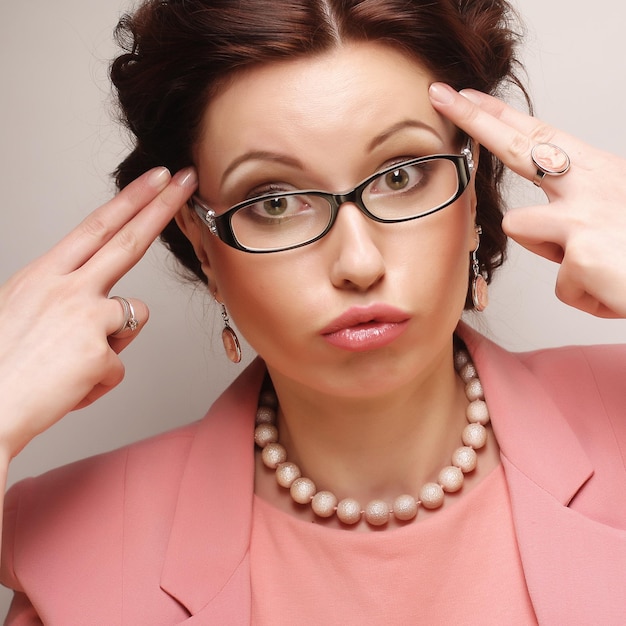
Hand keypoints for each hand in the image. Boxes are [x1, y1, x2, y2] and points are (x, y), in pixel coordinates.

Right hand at [0, 167, 197, 458]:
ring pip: (133, 315)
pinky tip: (66, 387)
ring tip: (69, 362)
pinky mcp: (98, 353)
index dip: (130, 200)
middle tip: (184, 179)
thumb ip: (68, 297)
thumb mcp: (21, 311)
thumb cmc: (0, 364)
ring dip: (112, 341)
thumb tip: (110, 306)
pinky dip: (96, 382)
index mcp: (43, 274)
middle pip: (128, 242)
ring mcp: (84, 317)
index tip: (154, 178)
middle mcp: (66, 288)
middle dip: (160, 207)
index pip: (96, 227)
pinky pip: (117, 365)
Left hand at [430, 82, 625, 318]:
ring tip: (596, 265)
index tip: (471, 98)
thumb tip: (536, 224)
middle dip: (475, 118)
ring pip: (521, 230)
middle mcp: (591, 184)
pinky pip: (561, 284)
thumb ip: (572, 214)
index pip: (540, 136)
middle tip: (443, 94)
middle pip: (518, 146)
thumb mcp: (616, 217)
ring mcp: (584, 215)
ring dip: (552, 253)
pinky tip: (613, 290)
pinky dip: (585, 295)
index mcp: (600, 172)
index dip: (502, 116)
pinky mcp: (581, 252)